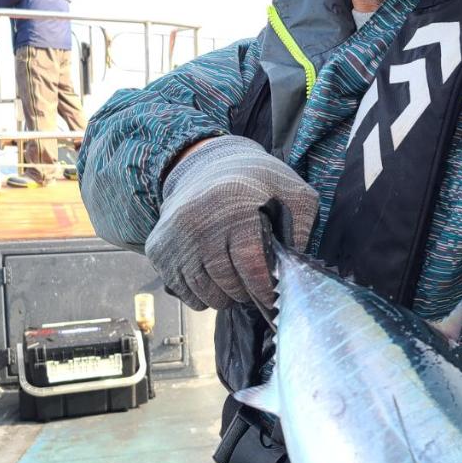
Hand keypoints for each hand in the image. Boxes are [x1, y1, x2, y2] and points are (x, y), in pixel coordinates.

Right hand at [144, 135, 318, 312]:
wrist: (205, 164)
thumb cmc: (255, 182)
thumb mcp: (291, 191)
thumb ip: (303, 225)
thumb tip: (297, 265)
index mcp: (235, 211)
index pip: (251, 268)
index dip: (265, 290)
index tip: (272, 298)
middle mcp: (199, 225)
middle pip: (228, 285)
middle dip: (246, 292)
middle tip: (253, 285)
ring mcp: (175, 239)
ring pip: (205, 294)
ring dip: (224, 296)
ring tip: (234, 280)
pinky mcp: (158, 249)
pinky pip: (183, 291)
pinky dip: (200, 293)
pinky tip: (212, 276)